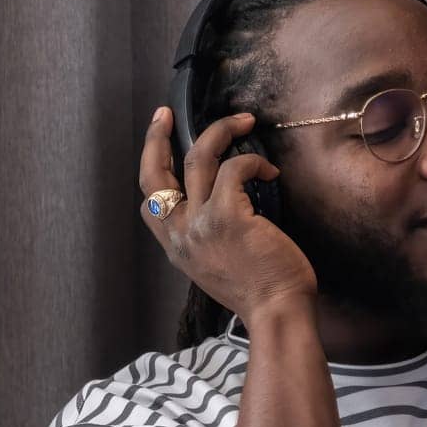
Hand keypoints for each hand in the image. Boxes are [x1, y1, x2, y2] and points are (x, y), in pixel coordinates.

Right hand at [140, 107, 316, 322]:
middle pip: (154, 174)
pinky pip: (233, 169)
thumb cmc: (261, 292)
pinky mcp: (228, 216)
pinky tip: (270, 171)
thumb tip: (220, 207)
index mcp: (177, 248)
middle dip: (156, 137)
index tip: (158, 142)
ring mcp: (200, 224)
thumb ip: (208, 239)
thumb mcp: (218, 267)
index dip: (150, 167)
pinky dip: (253, 162)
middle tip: (166, 113)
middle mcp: (180, 234)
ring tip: (244, 122)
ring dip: (221, 132)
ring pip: (197, 159)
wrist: (276, 313)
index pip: (149, 202)